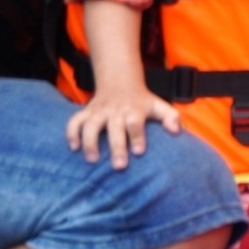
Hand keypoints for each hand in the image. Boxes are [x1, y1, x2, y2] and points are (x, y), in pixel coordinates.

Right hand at [66, 82, 181, 169]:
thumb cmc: (142, 101)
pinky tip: (73, 148)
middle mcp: (115, 111)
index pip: (135, 122)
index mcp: (134, 110)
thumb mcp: (158, 105)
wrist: (120, 81)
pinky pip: (74, 121)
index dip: (137, 136)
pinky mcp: (86, 113)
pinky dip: (71, 133)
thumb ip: (171, 117)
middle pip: (114, 127)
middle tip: (119, 166)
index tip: (139, 152)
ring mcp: (99, 111)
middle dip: (116, 146)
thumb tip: (176, 130)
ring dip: (90, 142)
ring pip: (90, 125)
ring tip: (92, 160)